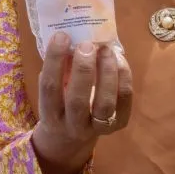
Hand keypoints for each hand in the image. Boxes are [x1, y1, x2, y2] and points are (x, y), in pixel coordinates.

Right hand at [31, 32, 132, 173]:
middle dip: (83, 69)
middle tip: (87, 44)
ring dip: (107, 72)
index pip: (50, 88)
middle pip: (78, 100)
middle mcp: (72, 125)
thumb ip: (60, 69)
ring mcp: (97, 128)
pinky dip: (124, 77)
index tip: (61, 36)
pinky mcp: (118, 125)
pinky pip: (124, 101)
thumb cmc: (59, 104)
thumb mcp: (53, 90)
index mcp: (50, 114)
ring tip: (106, 49)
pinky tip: (118, 59)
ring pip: (105, 102)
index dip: (55, 61)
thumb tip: (73, 36)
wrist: (69, 138)